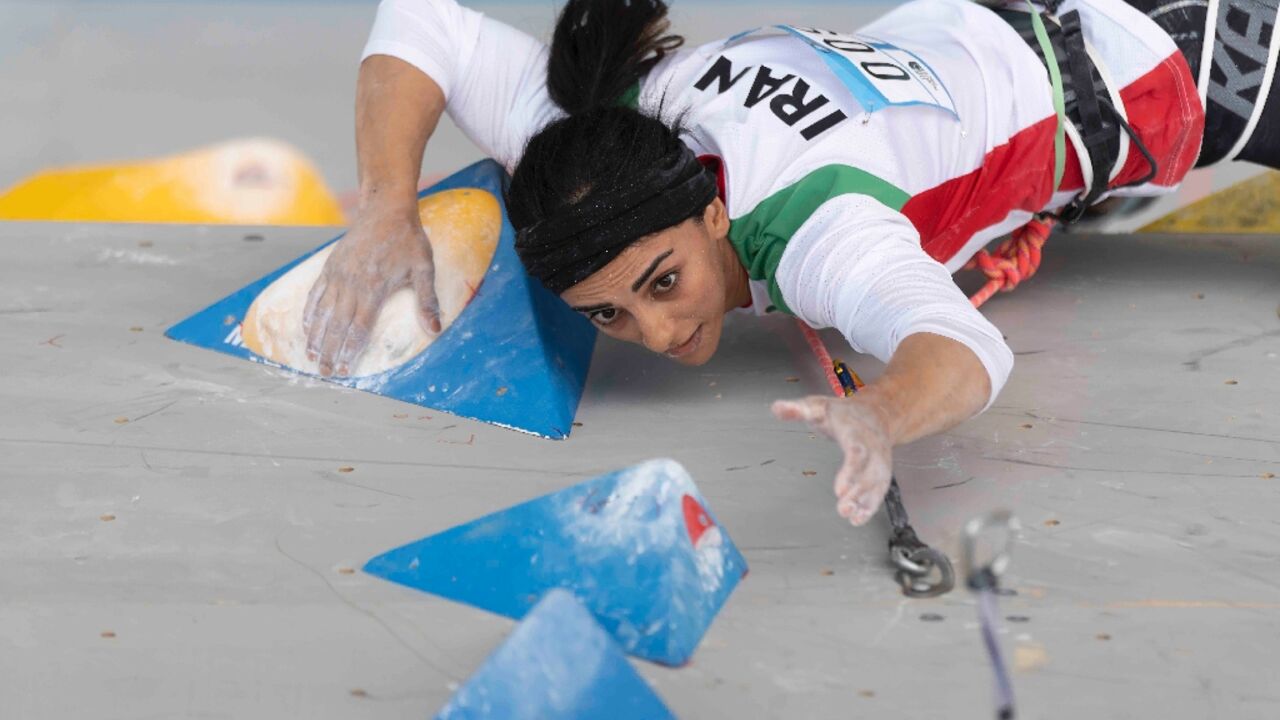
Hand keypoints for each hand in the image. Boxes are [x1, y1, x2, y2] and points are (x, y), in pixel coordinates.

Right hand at [303, 208, 440, 375]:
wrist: (386, 209)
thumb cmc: (409, 239)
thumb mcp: (425, 268)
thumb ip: (427, 301)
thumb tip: (434, 330)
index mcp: (374, 288)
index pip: (359, 328)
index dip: (350, 350)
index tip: (344, 369)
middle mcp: (351, 284)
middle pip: (337, 325)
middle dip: (329, 351)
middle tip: (324, 372)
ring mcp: (338, 274)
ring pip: (323, 312)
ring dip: (315, 336)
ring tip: (311, 356)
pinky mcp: (330, 266)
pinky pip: (316, 293)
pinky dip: (310, 312)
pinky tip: (306, 327)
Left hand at [772, 395, 892, 526]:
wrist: (878, 412)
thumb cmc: (844, 412)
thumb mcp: (818, 405)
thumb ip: (798, 409)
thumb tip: (777, 408)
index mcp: (856, 431)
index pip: (857, 452)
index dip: (850, 471)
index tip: (839, 490)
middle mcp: (872, 448)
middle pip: (869, 472)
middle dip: (858, 492)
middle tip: (843, 509)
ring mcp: (879, 461)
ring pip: (876, 484)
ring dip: (865, 503)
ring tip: (851, 518)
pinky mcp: (881, 472)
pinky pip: (879, 490)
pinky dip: (870, 506)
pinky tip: (857, 519)